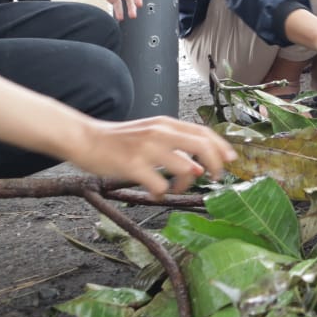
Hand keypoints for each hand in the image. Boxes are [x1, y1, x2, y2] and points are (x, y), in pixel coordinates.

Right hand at [70, 115, 236, 197]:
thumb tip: (198, 163)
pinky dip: (161, 192)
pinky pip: (159, 184)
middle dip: (215, 163)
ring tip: (176, 188)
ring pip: (184, 167)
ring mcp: (147, 149)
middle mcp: (160, 132)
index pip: (203, 132)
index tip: (230, 160)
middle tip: (215, 177)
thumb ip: (174, 144)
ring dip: (186, 183)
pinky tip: (154, 192)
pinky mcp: (133, 165)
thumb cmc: (119, 139)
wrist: (86, 138)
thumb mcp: (150, 134)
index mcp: (166, 124)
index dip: (221, 147)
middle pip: (202, 145)